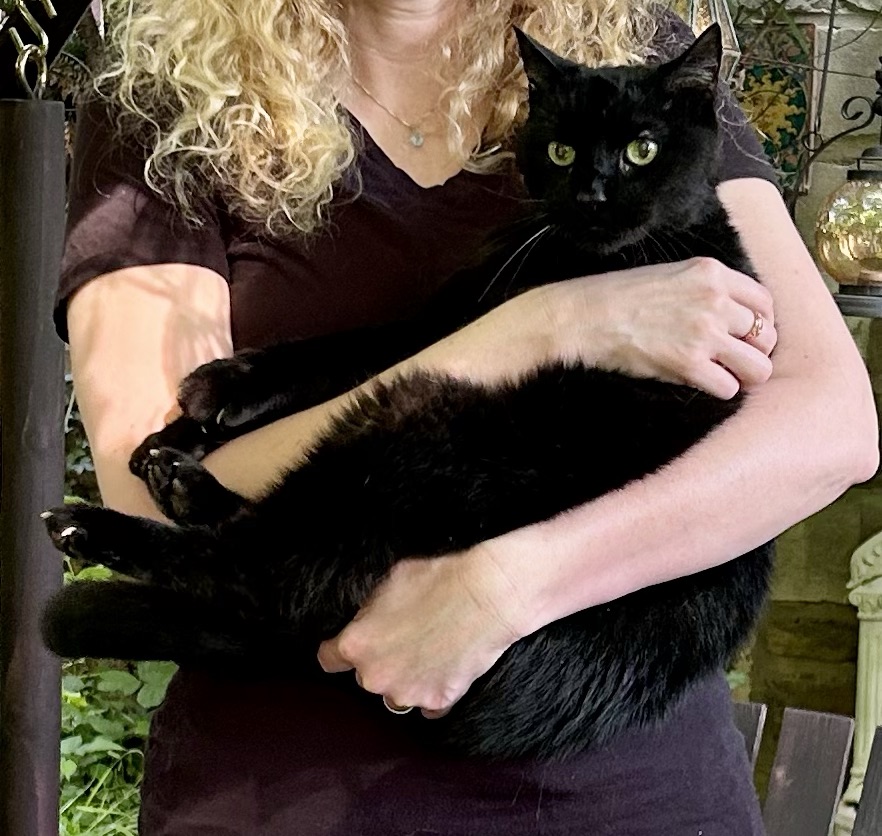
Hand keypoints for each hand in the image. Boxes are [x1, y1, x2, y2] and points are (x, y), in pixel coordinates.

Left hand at [317, 548, 523, 717]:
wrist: (486, 596)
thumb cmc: (437, 580)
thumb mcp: (388, 582)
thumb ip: (369, 610)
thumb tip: (368, 619)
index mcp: (357, 645)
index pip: (328, 659)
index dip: (337, 650)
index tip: (349, 645)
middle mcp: (376, 676)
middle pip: (366, 677)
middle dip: (379, 661)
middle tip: (403, 638)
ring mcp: (408, 693)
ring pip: (397, 692)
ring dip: (405, 678)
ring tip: (428, 651)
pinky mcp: (439, 702)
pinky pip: (428, 704)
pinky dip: (433, 690)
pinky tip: (445, 666)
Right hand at [541, 256, 776, 399]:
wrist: (586, 316)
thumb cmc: (618, 296)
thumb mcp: (670, 274)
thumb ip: (704, 289)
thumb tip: (728, 314)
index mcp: (711, 273)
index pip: (765, 302)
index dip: (760, 323)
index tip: (747, 335)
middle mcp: (715, 301)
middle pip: (767, 336)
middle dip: (755, 352)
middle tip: (736, 360)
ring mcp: (704, 333)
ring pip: (758, 366)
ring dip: (744, 375)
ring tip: (725, 375)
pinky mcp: (688, 363)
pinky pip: (729, 387)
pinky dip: (720, 390)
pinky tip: (702, 383)